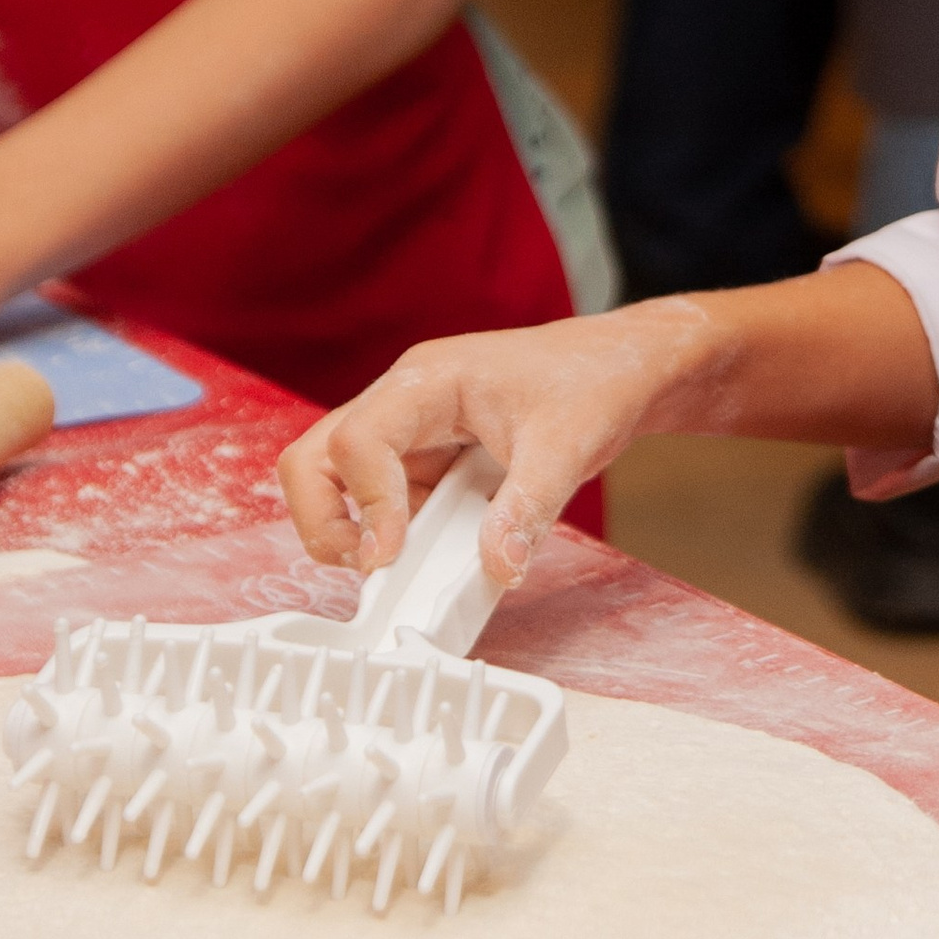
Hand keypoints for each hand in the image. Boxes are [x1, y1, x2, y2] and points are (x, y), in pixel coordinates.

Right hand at [280, 299, 724, 591]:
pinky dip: (397, 536)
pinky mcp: (426, 460)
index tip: (390, 556)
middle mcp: (404, 402)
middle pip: (315, 459)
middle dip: (325, 520)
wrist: (624, 367)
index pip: (357, 440)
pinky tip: (438, 557)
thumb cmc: (594, 382)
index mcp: (427, 381)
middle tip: (372, 568)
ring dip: (356, 532)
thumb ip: (527, 510)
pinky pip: (386, 502)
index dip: (366, 504)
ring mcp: (411, 432)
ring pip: (337, 483)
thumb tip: (497, 568)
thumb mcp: (567, 448)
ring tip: (402, 571)